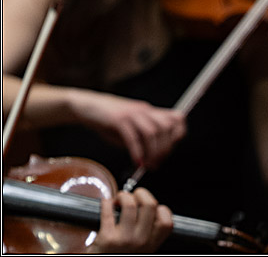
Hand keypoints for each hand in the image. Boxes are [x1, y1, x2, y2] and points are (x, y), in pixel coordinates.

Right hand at [70, 90, 186, 168]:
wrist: (86, 106)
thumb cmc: (107, 119)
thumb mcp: (129, 128)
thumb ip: (140, 139)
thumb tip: (151, 158)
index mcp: (149, 111)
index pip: (176, 118)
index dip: (178, 134)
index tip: (171, 150)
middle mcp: (144, 110)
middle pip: (166, 127)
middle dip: (165, 149)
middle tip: (157, 163)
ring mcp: (132, 114)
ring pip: (152, 132)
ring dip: (152, 152)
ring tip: (147, 165)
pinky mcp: (118, 119)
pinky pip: (133, 137)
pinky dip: (137, 152)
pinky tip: (136, 162)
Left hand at [87, 187, 173, 253]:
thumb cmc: (119, 255)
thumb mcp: (140, 250)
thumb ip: (147, 235)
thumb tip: (145, 207)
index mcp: (151, 245)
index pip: (165, 221)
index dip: (160, 209)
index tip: (151, 208)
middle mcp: (141, 242)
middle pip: (149, 205)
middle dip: (141, 194)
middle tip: (134, 196)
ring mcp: (124, 239)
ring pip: (130, 205)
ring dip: (123, 196)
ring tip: (119, 199)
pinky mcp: (107, 238)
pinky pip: (108, 211)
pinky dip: (106, 202)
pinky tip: (106, 202)